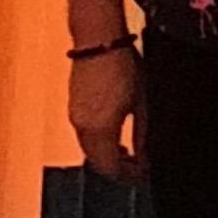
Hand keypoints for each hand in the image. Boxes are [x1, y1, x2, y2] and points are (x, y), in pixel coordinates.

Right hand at [70, 45, 143, 181]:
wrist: (99, 41)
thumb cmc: (123, 66)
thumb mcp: (141, 104)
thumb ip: (141, 135)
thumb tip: (144, 156)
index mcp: (101, 128)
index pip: (111, 168)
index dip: (128, 176)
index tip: (144, 174)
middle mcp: (82, 127)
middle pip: (97, 163)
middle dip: (118, 170)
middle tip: (138, 168)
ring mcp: (75, 117)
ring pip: (89, 151)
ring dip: (107, 157)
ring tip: (129, 153)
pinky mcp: (73, 107)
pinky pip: (84, 136)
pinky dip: (98, 144)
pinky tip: (114, 136)